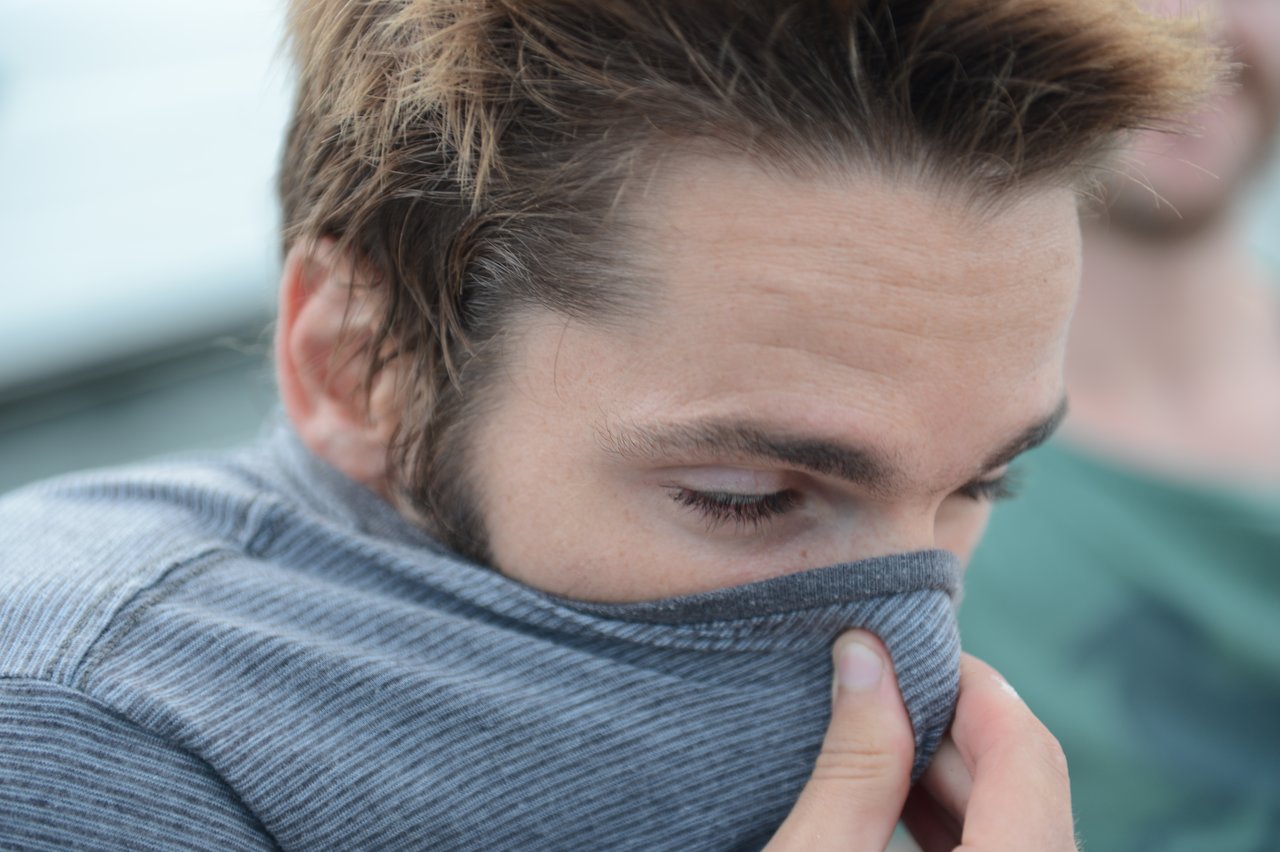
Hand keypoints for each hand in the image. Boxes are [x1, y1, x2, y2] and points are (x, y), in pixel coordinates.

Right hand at [766, 632, 1076, 850]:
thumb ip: (854, 761)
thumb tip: (865, 656)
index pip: (1025, 753)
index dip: (969, 686)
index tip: (905, 650)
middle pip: (1028, 786)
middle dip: (950, 730)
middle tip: (878, 689)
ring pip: (1023, 826)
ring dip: (952, 780)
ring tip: (878, 743)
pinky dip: (960, 827)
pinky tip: (895, 806)